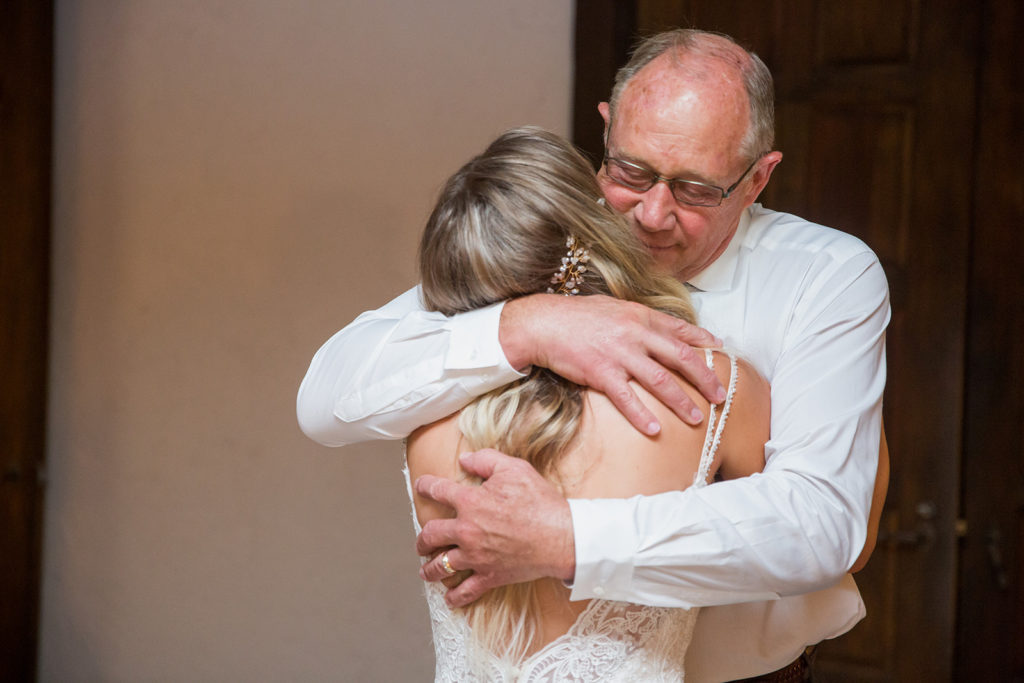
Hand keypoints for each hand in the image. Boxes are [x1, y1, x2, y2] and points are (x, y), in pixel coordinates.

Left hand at [415, 449, 574, 607]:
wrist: (562, 537)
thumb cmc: (541, 502)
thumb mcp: (515, 468)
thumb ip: (485, 460)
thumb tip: (464, 459)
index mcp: (470, 501)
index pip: (437, 491)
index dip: (425, 486)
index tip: (420, 486)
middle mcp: (467, 530)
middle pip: (430, 535)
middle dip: (422, 539)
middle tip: (422, 542)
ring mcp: (476, 557)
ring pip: (441, 566)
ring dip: (429, 569)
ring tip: (426, 570)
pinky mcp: (490, 576)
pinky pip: (465, 591)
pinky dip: (454, 597)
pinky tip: (449, 598)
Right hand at [500, 294, 724, 433]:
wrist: (543, 323)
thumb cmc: (576, 316)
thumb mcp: (613, 307)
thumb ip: (637, 318)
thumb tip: (657, 328)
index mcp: (640, 316)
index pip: (680, 329)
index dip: (703, 340)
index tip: (719, 350)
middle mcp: (635, 334)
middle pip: (681, 358)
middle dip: (705, 378)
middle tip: (721, 396)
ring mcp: (619, 354)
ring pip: (660, 381)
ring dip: (681, 402)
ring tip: (696, 419)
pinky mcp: (601, 373)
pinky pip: (627, 399)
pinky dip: (642, 416)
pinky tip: (655, 430)